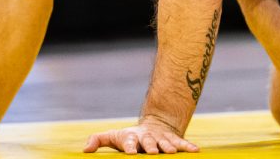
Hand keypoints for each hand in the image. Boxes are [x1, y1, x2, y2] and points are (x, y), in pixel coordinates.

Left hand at [83, 118, 198, 153]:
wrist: (152, 126)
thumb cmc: (128, 137)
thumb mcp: (113, 137)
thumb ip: (99, 140)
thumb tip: (84, 150)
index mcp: (131, 137)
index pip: (129, 141)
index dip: (129, 147)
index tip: (130, 153)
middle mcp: (147, 137)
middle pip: (149, 142)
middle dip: (151, 147)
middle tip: (153, 153)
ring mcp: (160, 138)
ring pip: (166, 142)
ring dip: (169, 147)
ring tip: (172, 153)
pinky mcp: (172, 140)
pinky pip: (181, 143)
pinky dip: (188, 146)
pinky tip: (196, 151)